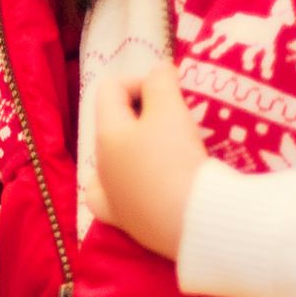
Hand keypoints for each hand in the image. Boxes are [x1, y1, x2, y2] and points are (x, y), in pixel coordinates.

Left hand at [90, 64, 208, 260]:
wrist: (194, 223)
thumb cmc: (177, 160)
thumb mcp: (170, 109)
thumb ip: (160, 82)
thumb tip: (158, 71)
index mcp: (106, 136)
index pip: (109, 89)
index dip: (140, 80)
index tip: (172, 89)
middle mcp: (100, 168)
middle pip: (114, 127)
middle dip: (143, 115)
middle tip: (177, 119)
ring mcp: (112, 200)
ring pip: (115, 163)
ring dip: (139, 150)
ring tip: (171, 152)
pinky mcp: (129, 225)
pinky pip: (119, 200)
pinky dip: (131, 187)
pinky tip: (147, 186)